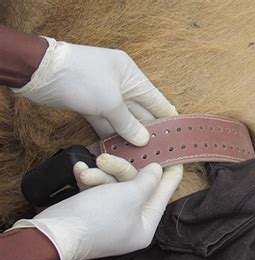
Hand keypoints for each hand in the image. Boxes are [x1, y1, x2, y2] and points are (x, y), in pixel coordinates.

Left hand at [11, 36, 176, 145]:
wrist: (40, 72)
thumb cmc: (80, 78)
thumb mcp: (110, 102)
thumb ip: (128, 124)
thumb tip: (143, 140)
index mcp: (132, 75)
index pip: (156, 99)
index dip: (167, 116)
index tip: (178, 133)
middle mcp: (121, 84)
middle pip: (140, 111)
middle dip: (148, 130)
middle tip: (159, 151)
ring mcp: (105, 94)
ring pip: (122, 118)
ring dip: (129, 135)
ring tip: (141, 155)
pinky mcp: (90, 105)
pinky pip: (106, 122)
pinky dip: (112, 134)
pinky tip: (119, 149)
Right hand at [11, 153, 182, 259]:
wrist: (53, 233)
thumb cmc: (97, 217)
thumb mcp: (130, 195)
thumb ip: (148, 181)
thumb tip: (158, 169)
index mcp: (145, 225)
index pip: (163, 195)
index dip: (170, 174)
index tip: (176, 157)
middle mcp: (130, 222)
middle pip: (136, 185)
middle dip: (120, 170)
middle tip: (106, 159)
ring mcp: (110, 217)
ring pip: (114, 184)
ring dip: (100, 174)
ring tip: (87, 172)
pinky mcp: (92, 210)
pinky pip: (97, 189)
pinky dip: (89, 179)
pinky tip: (80, 171)